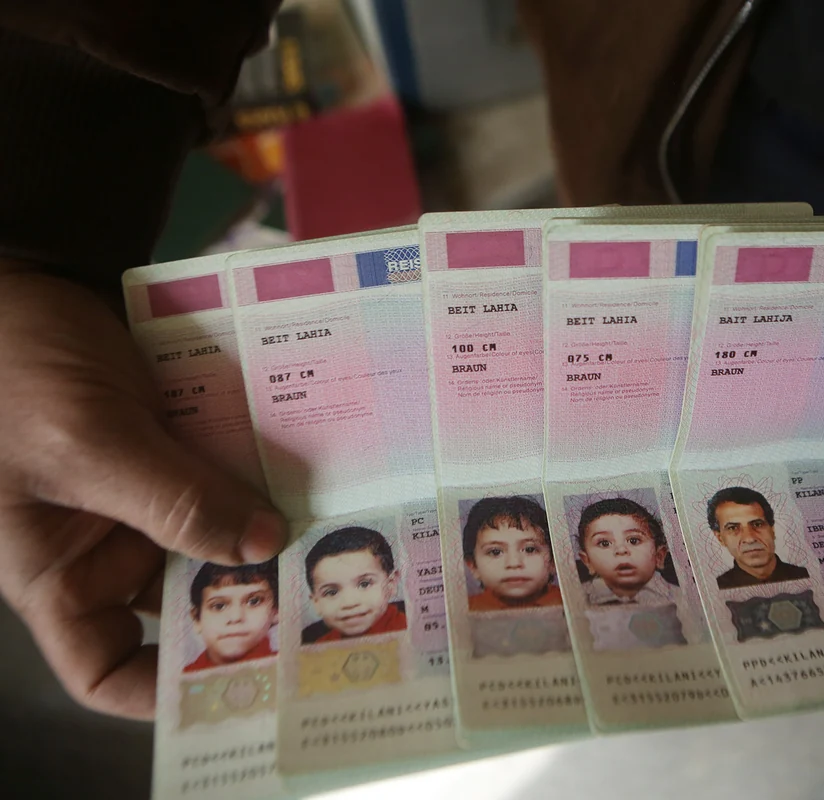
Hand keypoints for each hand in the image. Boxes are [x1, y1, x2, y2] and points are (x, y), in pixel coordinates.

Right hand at [0, 265, 284, 718]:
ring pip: (211, 538)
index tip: (241, 676)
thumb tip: (261, 547)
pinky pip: (220, 481)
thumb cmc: (15, 370)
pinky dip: (259, 483)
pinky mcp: (169, 451)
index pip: (102, 665)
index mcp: (56, 570)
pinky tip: (313, 481)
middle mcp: (101, 546)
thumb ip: (172, 499)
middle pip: (178, 601)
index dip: (162, 686)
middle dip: (242, 600)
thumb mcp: (84, 443)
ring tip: (332, 539)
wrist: (23, 282)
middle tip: (318, 600)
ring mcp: (139, 497)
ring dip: (262, 536)